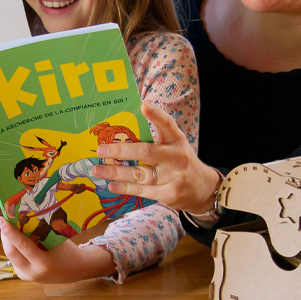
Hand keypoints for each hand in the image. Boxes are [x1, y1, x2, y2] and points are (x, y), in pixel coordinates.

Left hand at [0, 220, 116, 282]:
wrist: (74, 271)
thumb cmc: (68, 251)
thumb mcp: (57, 240)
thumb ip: (41, 232)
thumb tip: (22, 217)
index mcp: (43, 263)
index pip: (22, 245)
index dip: (10, 232)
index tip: (1, 219)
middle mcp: (32, 272)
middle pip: (11, 252)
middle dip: (4, 235)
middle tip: (3, 219)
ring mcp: (26, 276)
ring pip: (10, 255)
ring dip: (7, 240)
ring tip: (7, 226)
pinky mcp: (23, 276)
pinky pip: (14, 259)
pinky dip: (13, 247)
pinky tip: (14, 237)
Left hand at [91, 100, 222, 214]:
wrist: (203, 189)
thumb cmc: (180, 162)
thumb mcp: (175, 145)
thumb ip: (155, 137)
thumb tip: (123, 130)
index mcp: (177, 140)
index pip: (167, 124)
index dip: (156, 115)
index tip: (144, 105)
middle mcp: (176, 157)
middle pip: (146, 152)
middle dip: (121, 151)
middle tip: (101, 150)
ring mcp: (174, 177)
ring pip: (139, 174)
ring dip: (116, 172)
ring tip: (97, 170)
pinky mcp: (170, 194)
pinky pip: (142, 191)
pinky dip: (125, 188)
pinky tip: (111, 185)